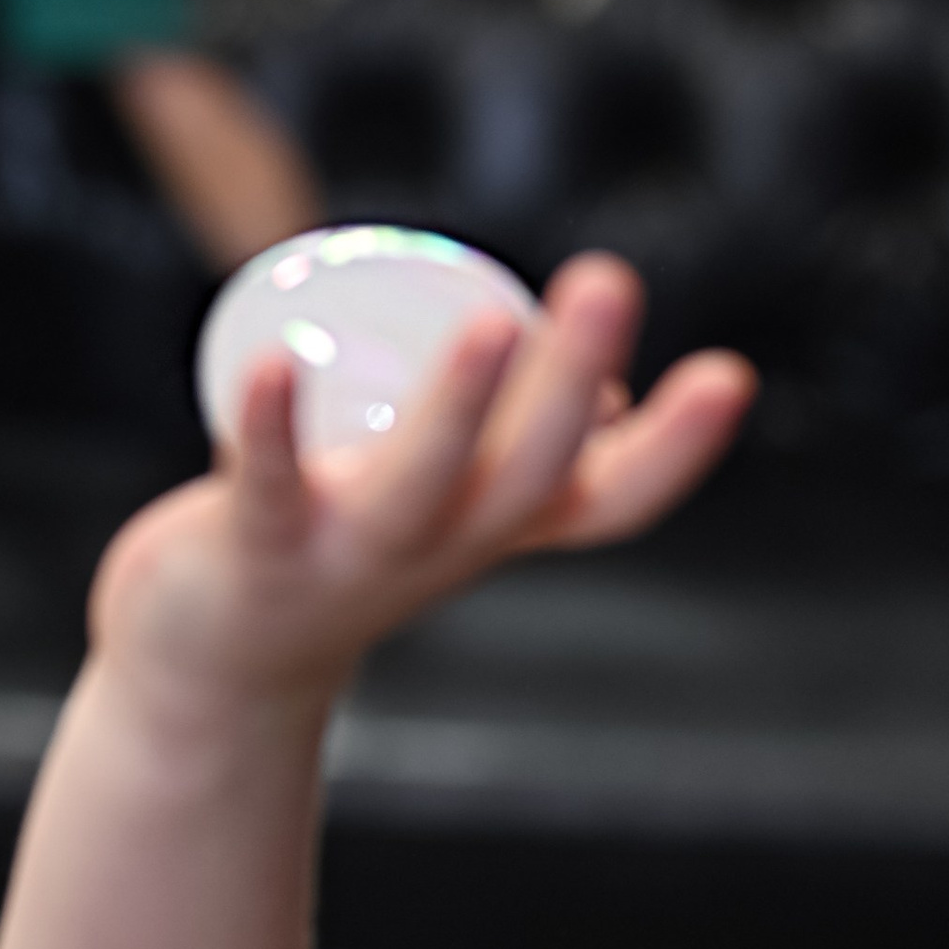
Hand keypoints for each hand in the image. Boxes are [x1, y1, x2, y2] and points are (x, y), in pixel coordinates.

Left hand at [89, 254, 753, 723]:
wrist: (218, 669)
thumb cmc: (345, 552)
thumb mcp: (454, 510)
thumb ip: (526, 455)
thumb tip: (608, 398)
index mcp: (498, 526)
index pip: (612, 499)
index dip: (675, 447)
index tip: (730, 375)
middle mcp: (441, 546)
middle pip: (529, 474)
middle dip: (570, 379)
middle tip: (609, 280)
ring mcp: (350, 554)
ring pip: (419, 484)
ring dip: (460, 407)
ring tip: (491, 324)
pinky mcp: (255, 549)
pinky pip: (265, 484)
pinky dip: (271, 423)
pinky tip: (275, 358)